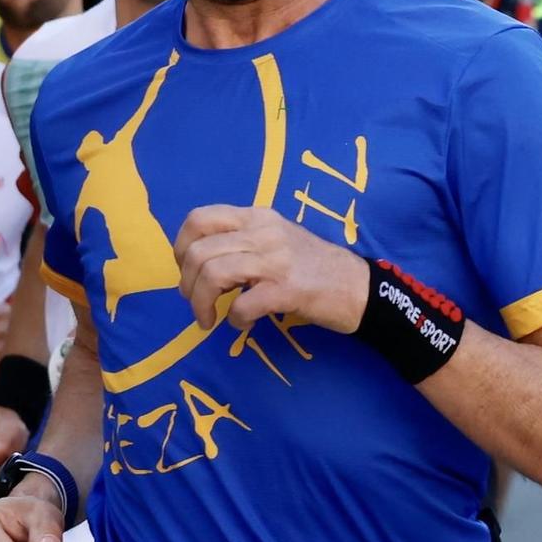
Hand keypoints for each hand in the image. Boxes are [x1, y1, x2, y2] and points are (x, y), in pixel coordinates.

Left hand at [174, 205, 368, 333]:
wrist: (360, 288)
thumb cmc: (315, 266)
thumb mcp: (278, 238)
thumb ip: (243, 240)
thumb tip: (199, 261)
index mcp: (259, 217)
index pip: (200, 218)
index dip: (181, 246)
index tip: (188, 270)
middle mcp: (265, 233)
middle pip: (200, 252)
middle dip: (188, 285)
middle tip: (197, 303)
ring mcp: (277, 261)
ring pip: (214, 275)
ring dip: (202, 304)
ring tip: (209, 318)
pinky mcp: (288, 290)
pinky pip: (242, 305)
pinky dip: (234, 320)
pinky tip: (243, 324)